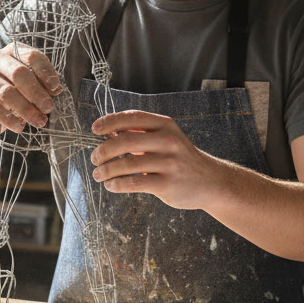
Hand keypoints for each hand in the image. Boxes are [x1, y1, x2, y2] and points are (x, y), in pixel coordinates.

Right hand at [0, 42, 62, 132]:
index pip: (32, 56)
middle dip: (36, 92)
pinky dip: (8, 119)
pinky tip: (20, 126)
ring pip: (7, 92)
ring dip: (26, 109)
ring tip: (39, 121)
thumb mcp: (26, 80)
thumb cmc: (10, 85)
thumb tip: (57, 90)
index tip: (55, 88)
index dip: (45, 72)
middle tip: (49, 108)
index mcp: (13, 51)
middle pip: (19, 74)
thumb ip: (41, 82)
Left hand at [89, 110, 221, 209]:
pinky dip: (117, 184)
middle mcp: (168, 141)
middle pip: (125, 141)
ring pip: (127, 165)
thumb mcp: (165, 138)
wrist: (209, 181)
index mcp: (165, 125)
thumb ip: (141, 133)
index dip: (110, 122)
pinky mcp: (167, 184)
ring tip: (98, 174)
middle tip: (94, 158)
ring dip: (107, 170)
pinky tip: (111, 185)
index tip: (95, 129)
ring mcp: (169, 163)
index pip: (132, 117)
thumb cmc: (179, 158)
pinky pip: (135, 183)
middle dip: (103, 150)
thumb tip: (108, 131)